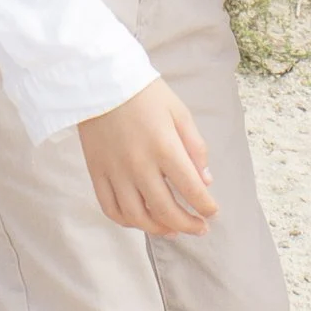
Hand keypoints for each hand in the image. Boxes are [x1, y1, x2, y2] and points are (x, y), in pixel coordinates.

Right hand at [78, 78, 217, 233]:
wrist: (101, 81)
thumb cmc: (145, 94)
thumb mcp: (179, 112)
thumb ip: (195, 147)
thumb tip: (206, 180)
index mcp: (164, 147)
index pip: (191, 189)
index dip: (206, 206)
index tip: (213, 212)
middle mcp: (139, 164)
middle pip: (166, 210)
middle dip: (188, 225)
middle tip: (200, 228)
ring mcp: (115, 171)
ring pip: (137, 216)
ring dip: (159, 229)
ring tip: (174, 230)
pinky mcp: (97, 173)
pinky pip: (110, 208)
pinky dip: (127, 222)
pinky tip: (142, 221)